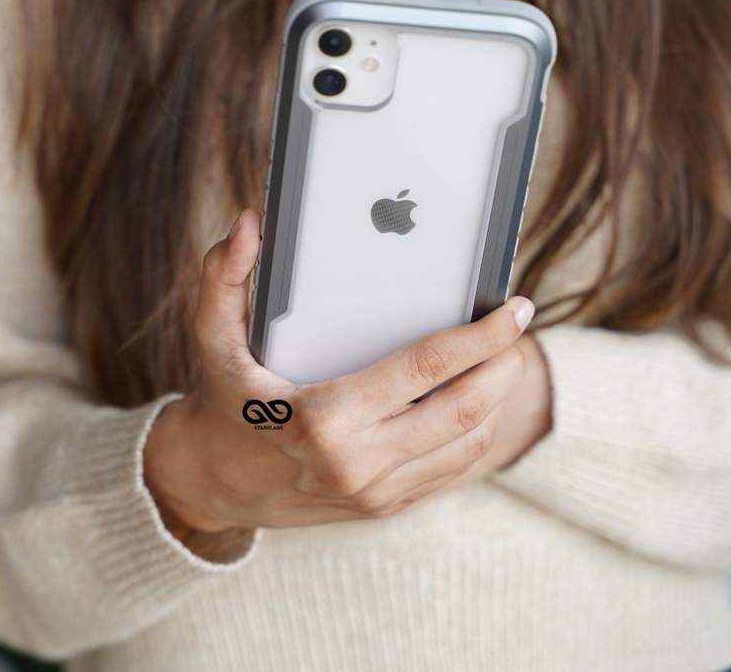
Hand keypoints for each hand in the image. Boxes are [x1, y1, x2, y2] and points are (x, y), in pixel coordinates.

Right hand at [144, 207, 537, 535]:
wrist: (212, 484)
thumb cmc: (221, 402)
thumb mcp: (213, 337)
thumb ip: (224, 276)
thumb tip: (248, 224)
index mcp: (323, 418)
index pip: (426, 368)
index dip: (481, 335)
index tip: (514, 308)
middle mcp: (358, 462)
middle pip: (466, 409)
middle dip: (505, 364)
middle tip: (517, 328)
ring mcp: (376, 492)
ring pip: (470, 443)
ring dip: (498, 398)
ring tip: (504, 357)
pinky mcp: (386, 506)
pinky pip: (453, 469)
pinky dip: (478, 431)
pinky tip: (479, 398)